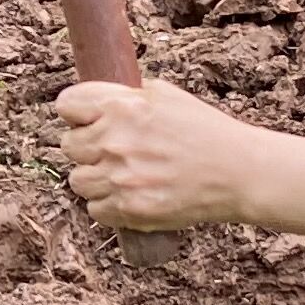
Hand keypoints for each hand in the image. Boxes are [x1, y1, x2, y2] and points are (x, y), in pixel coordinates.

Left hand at [55, 76, 267, 230]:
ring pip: (78, 180)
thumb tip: (96, 100)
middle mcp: (114, 140)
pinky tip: (130, 195)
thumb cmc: (205, 131)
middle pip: (68, 145)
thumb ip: (126, 96)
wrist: (238, 172)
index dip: (75, 112)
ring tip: (123, 175)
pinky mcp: (129, 209)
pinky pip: (95, 209)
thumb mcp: (166, 95)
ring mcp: (120, 177)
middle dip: (87, 146)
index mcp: (121, 107)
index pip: (67, 105)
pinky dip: (108, 205)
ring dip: (95, 178)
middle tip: (113, 150)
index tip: (84, 119)